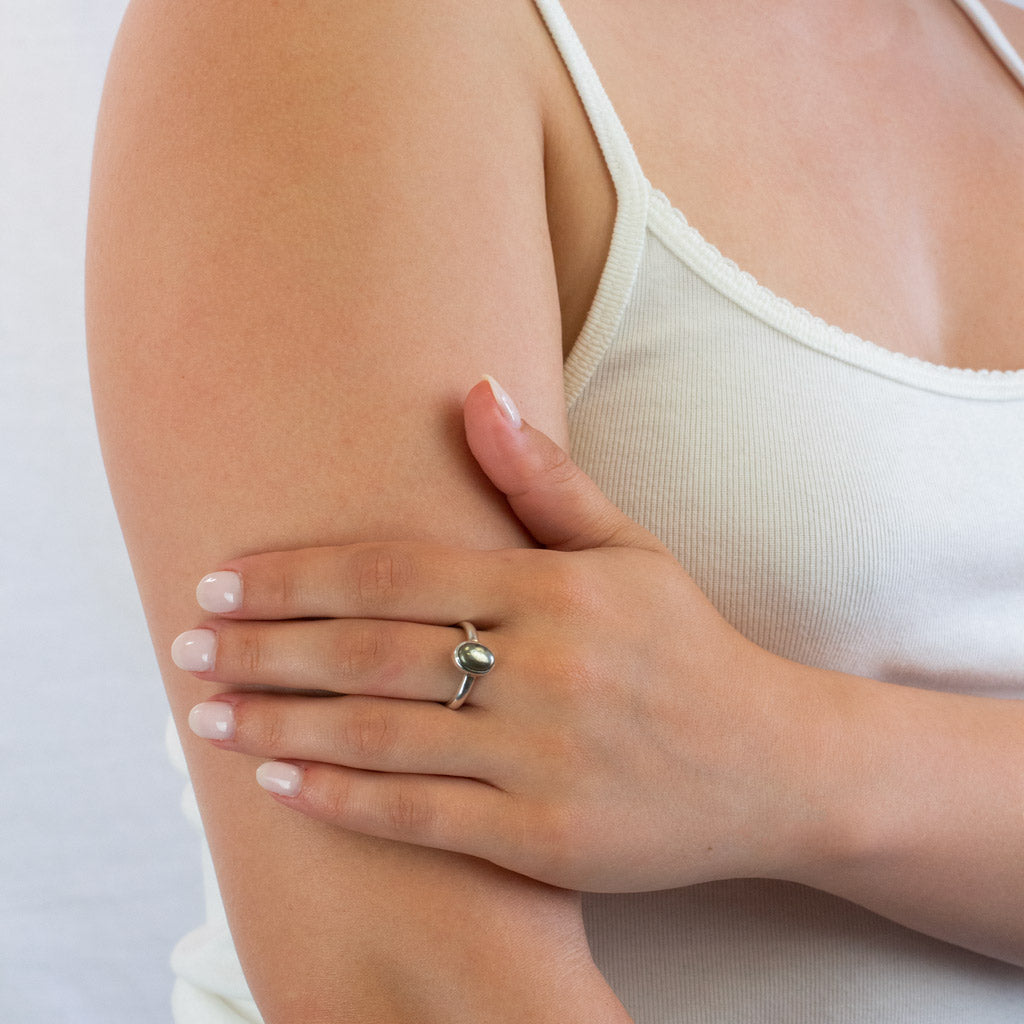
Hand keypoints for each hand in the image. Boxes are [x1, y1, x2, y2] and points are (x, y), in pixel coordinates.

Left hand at [174, 379, 824, 892]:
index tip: (222, 577)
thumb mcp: (628, 550)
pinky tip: (276, 781)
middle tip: (187, 642)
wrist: (772, 762)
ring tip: (203, 712)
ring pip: (381, 735)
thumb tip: (476, 389)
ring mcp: (545, 758)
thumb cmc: (686, 647)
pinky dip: (340, 800)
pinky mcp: (548, 836)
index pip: (394, 572)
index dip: (296, 575)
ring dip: (278, 722)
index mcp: (555, 588)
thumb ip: (545, 479)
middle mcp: (546, 669)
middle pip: (369, 652)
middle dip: (262, 647)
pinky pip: (422, 816)